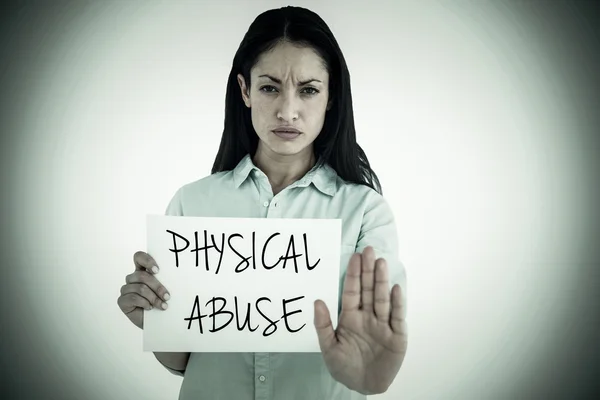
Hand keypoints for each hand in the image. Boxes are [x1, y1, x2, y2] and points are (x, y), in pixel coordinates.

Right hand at [117, 251, 170, 329]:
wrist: (158, 323)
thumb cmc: (162, 303)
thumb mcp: (164, 289)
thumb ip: (164, 279)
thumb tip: (175, 272)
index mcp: (142, 271)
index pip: (139, 257)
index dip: (147, 260)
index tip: (157, 270)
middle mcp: (132, 278)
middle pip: (142, 275)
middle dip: (157, 287)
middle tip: (168, 297)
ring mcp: (126, 289)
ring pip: (140, 288)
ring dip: (154, 298)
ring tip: (163, 306)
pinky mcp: (122, 301)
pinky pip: (134, 298)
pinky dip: (145, 303)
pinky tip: (150, 308)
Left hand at [313, 246, 407, 394]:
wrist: (363, 386)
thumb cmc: (344, 367)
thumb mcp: (328, 348)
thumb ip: (323, 325)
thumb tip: (317, 301)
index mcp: (351, 317)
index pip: (352, 291)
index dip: (353, 275)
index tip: (354, 257)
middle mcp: (368, 317)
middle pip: (368, 290)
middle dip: (368, 271)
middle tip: (369, 250)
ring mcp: (383, 325)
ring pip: (382, 299)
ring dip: (381, 281)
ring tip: (381, 263)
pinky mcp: (397, 336)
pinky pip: (397, 317)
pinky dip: (397, 303)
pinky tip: (395, 288)